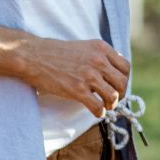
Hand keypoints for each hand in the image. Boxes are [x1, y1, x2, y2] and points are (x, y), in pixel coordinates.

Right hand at [13, 37, 130, 116]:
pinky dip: (100, 112)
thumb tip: (114, 71)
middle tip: (114, 100)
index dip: (125, 79)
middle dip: (121, 94)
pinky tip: (96, 112)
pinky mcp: (77, 89)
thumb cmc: (56, 53)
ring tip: (106, 106)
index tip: (119, 86)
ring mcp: (88, 75)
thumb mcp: (84, 47)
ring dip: (111, 104)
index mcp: (101, 49)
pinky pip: (98, 106)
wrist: (33, 56)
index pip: (125, 67)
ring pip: (113, 95)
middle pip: (122, 82)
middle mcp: (98, 61)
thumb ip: (100, 56)